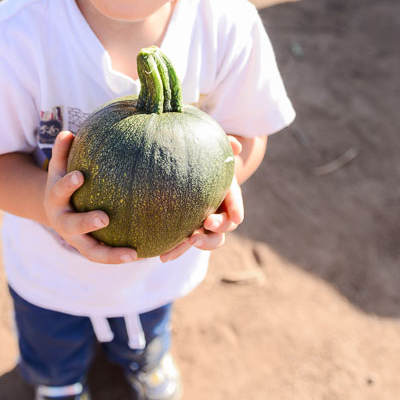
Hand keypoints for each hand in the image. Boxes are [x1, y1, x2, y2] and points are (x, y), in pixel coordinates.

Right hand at [44, 131, 137, 264]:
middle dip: (86, 222)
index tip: (80, 175)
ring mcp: (76, 239)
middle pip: (72, 226)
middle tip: (104, 218)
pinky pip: (105, 256)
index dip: (68, 184)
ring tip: (133, 255)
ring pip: (91, 252)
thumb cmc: (63, 182)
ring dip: (110, 255)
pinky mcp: (89, 249)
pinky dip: (121, 258)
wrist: (54, 210)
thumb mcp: (59, 167)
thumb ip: (62, 151)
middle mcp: (63, 222)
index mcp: (56, 199)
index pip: (60, 190)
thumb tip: (68, 132)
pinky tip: (143, 255)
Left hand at [160, 135, 243, 263]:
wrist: (177, 172)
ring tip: (189, 242)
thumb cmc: (195, 158)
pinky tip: (163, 256)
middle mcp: (217, 210)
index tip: (237, 217)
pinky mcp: (187, 232)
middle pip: (226, 225)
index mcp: (224, 191)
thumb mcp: (206, 150)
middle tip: (207, 224)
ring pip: (210, 240)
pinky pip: (185, 244)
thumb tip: (235, 144)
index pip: (234, 200)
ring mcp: (203, 224)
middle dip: (219, 227)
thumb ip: (220, 145)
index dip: (236, 208)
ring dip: (202, 244)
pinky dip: (177, 250)